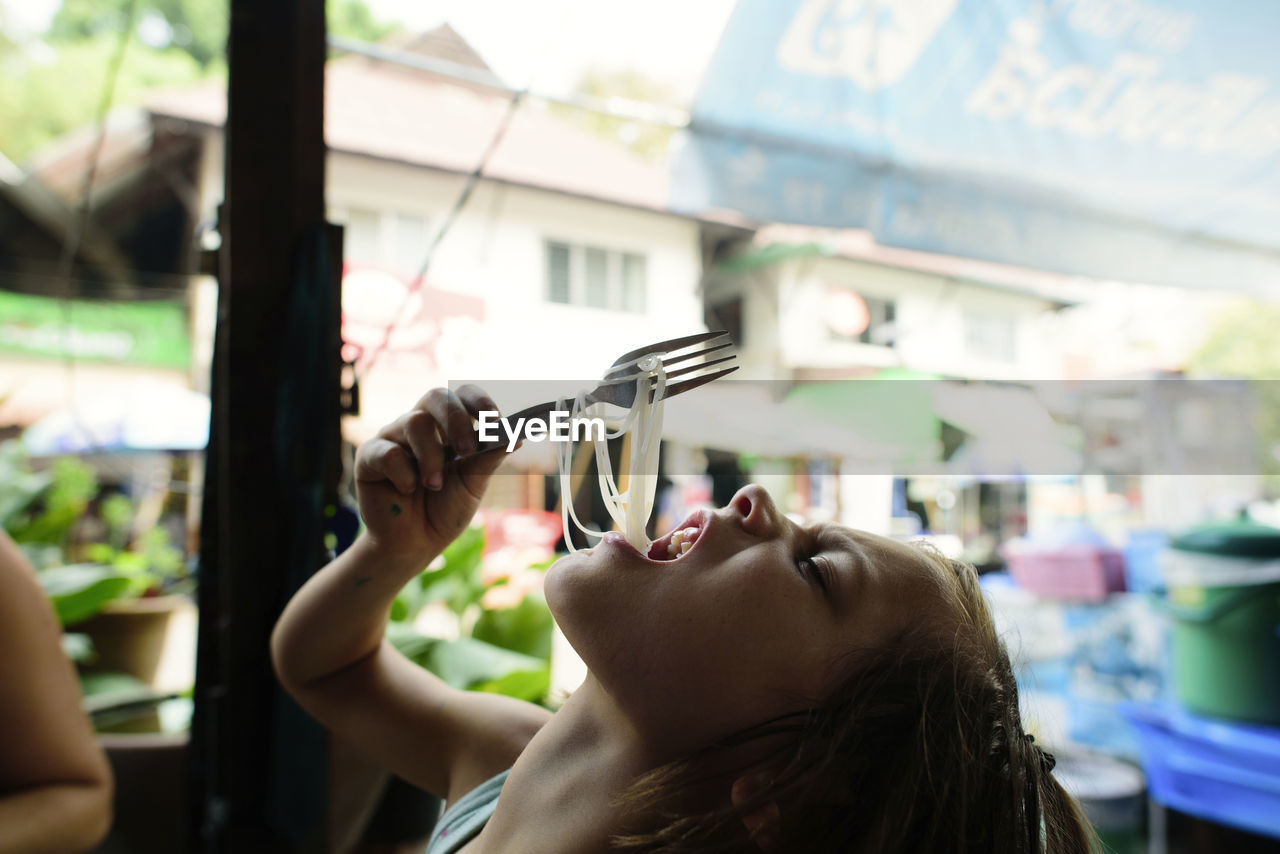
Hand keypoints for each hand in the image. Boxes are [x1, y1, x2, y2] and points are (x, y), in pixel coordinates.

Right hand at [354, 385, 507, 561]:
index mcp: (447, 428)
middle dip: (455, 420)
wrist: (415, 544)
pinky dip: (404, 474)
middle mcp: (419, 425)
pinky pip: (388, 452)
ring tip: (434, 485)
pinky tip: (407, 490)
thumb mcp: (473, 485)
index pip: (461, 396)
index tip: (494, 419)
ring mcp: (393, 438)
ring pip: (414, 422)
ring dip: (431, 457)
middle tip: (467, 450)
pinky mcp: (369, 457)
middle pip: (436, 396)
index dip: (478, 401)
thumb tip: (517, 436)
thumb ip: (489, 459)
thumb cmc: (444, 510)